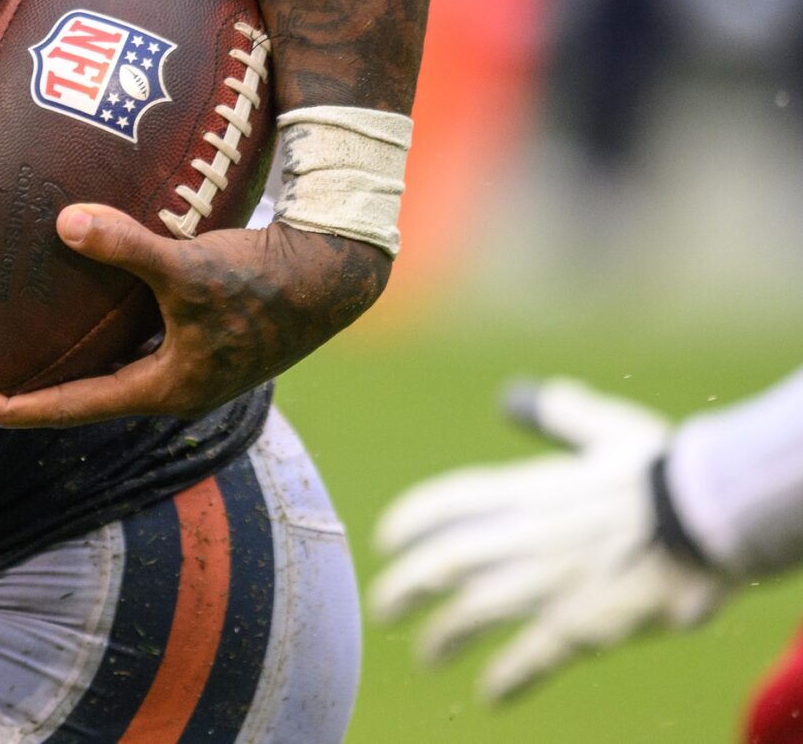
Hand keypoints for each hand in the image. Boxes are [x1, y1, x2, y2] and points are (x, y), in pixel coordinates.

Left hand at [0, 205, 388, 428]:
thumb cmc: (264, 276)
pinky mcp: (206, 337)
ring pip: (114, 366)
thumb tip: (63, 222)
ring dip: (71, 355)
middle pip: (86, 395)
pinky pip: (137, 337)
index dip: (11, 408)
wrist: (334, 270)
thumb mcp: (189, 265)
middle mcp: (175, 387)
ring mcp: (194, 364)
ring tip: (22, 334)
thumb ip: (124, 245)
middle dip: (34, 384)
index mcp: (165, 389)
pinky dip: (105, 323)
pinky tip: (86, 291)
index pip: (69, 410)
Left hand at [368, 378, 724, 703]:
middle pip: (441, 563)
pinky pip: (531, 655)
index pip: (445, 503)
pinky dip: (507, 677)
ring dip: (442, 637)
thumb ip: (566, 416)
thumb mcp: (607, 430)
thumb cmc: (664, 469)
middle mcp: (523, 534)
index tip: (384, 541)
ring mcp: (548, 580)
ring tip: (426, 655)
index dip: (408, 522)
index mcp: (526, 489)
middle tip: (384, 610)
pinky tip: (491, 694)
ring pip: (471, 612)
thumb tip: (534, 396)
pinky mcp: (582, 622)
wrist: (707, 512)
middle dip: (404, 589)